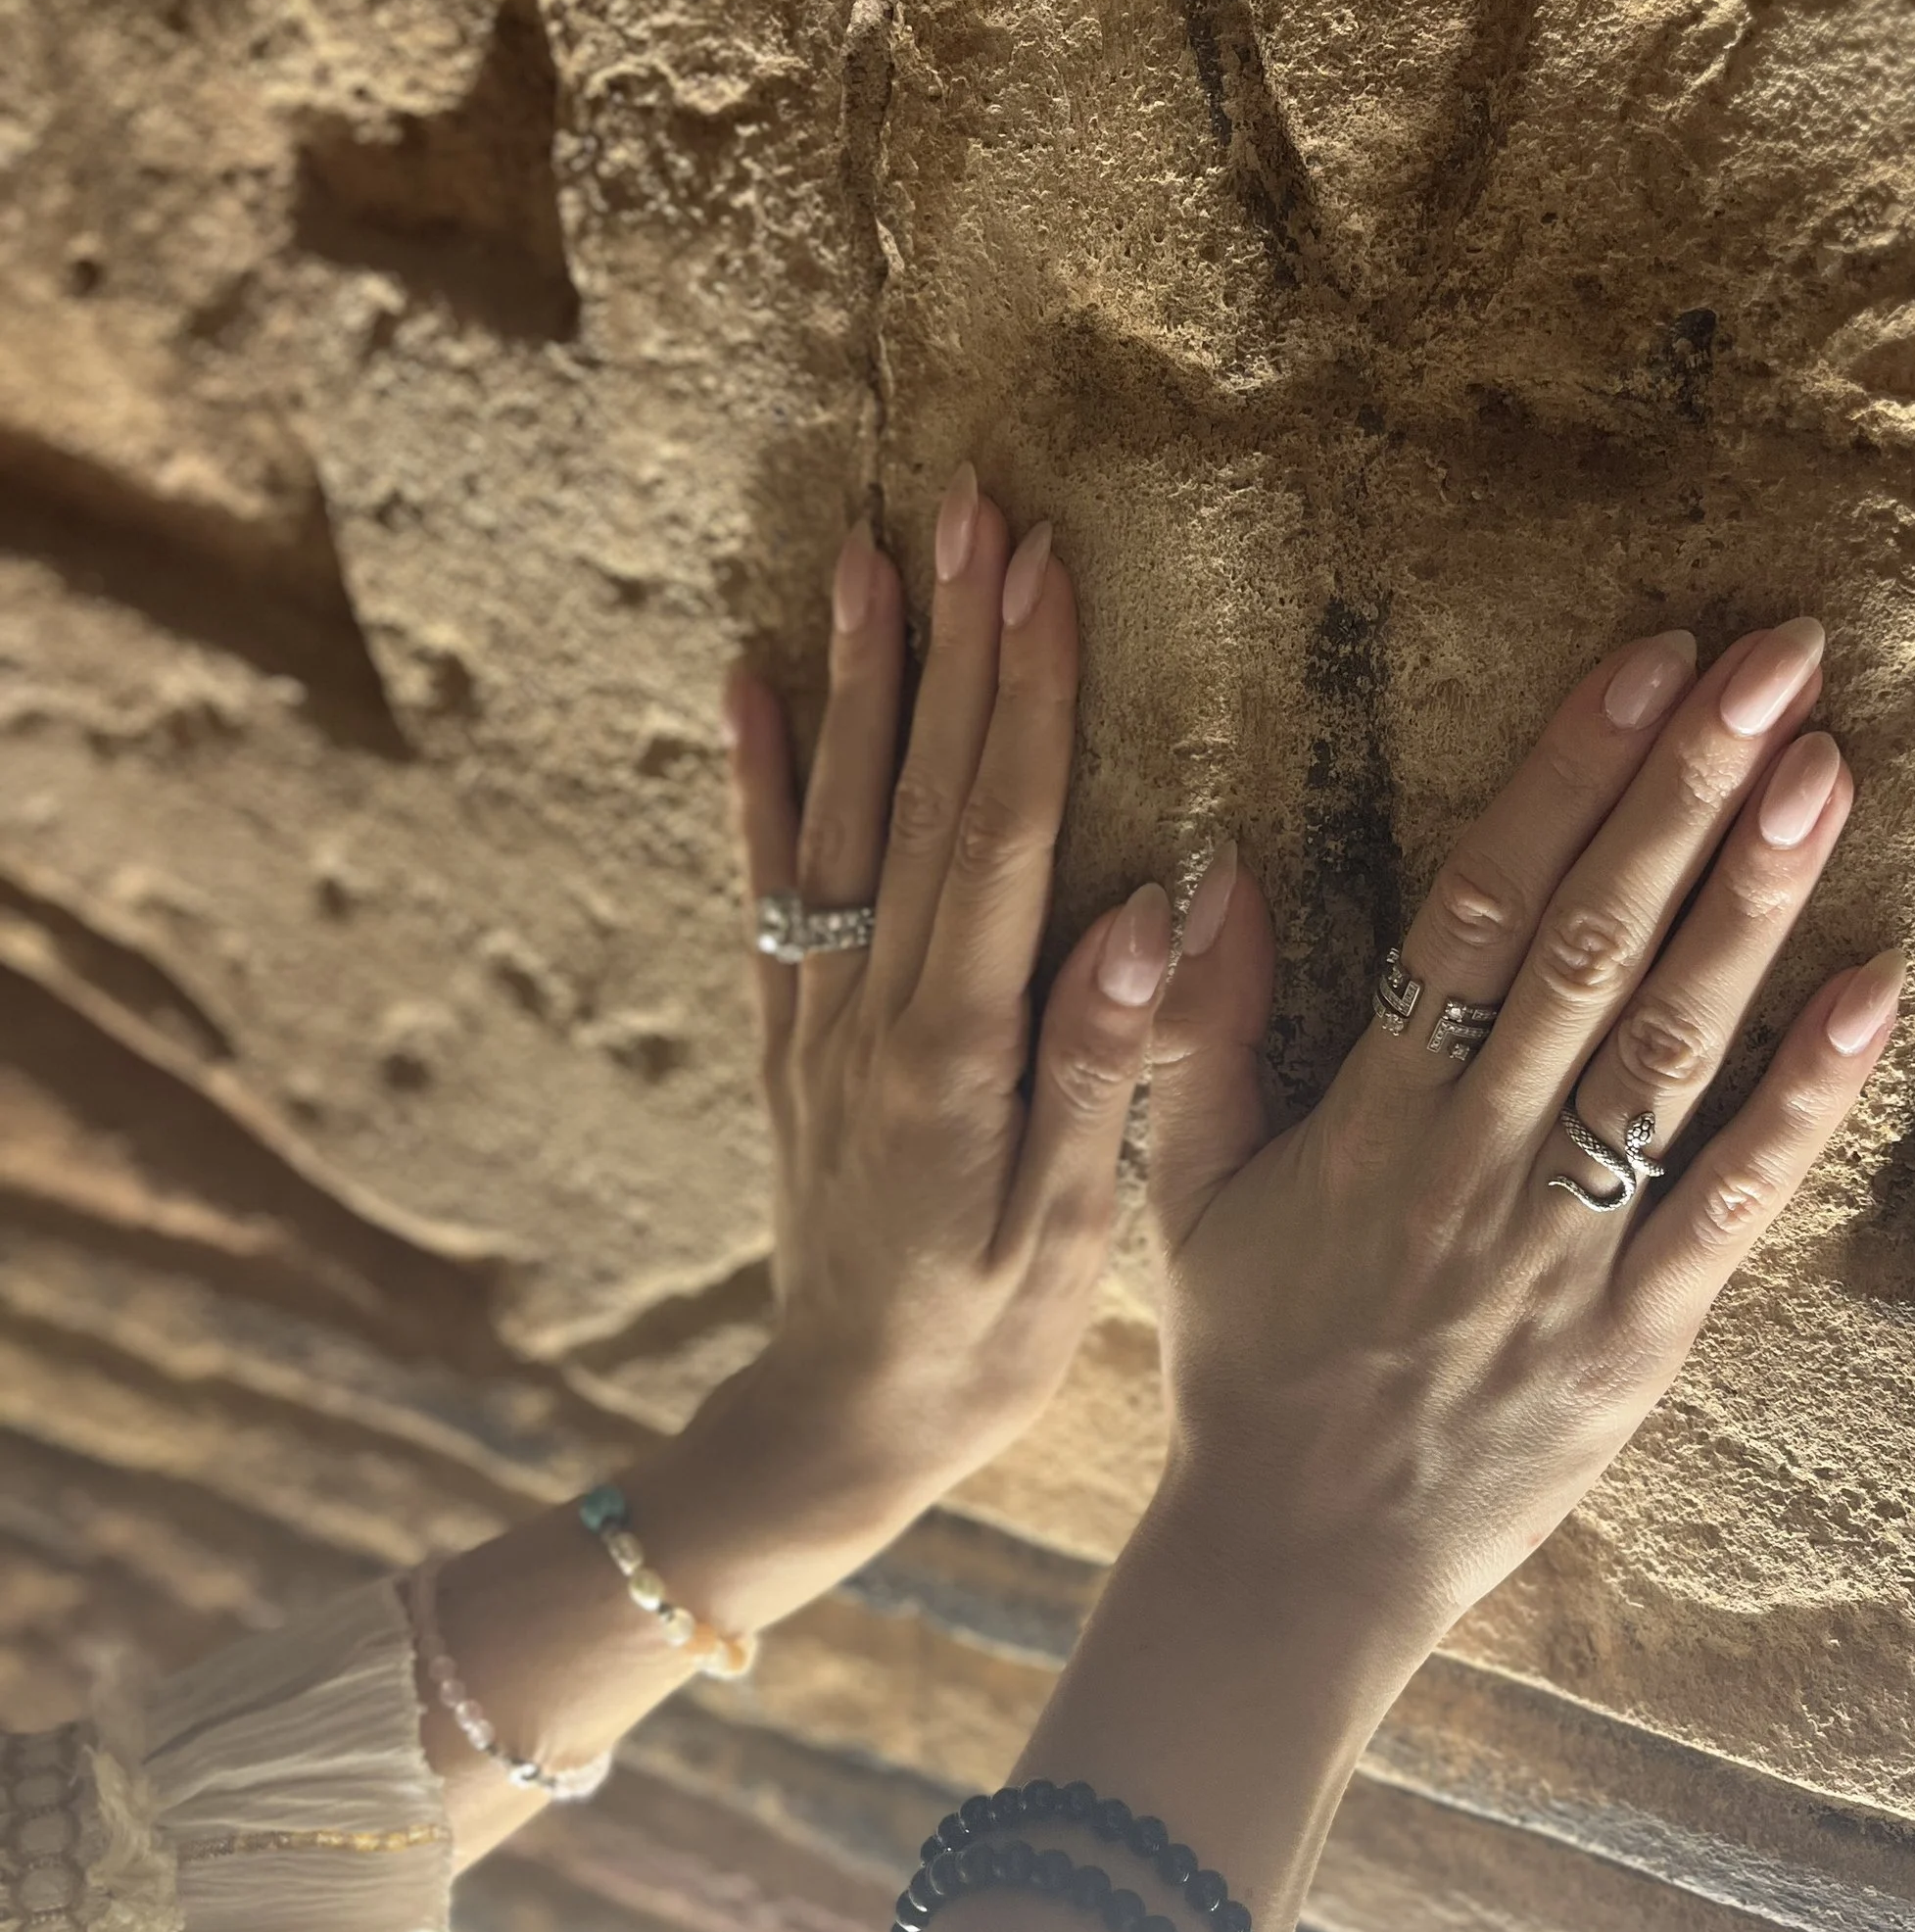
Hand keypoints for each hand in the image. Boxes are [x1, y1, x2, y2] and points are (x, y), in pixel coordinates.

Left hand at [680, 474, 1174, 1622]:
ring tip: (869, 549)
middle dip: (951, 642)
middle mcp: (865, 1011)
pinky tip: (754, 685)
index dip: (1023, 698)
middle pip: (916, 793)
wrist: (836, 1423)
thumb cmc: (978, 1344)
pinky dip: (759, 780)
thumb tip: (1143, 917)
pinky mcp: (788, 1034)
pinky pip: (770, 885)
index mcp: (948, 1053)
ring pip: (839, 815)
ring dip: (861, 678)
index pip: (994, 836)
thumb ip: (1094, 1073)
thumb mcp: (1067, 1235)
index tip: (1043, 575)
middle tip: (971, 507)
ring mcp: (814, 1015)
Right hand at [1143, 615, 1900, 1670]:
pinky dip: (1805, 1099)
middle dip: (1685, 791)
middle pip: (1589, 947)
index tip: (1646, 664)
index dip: (1565, 778)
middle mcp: (1472, 1162)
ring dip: (1751, 906)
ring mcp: (1562, 1249)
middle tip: (1779, 659)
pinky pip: (1730, 1203)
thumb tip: (1211, 868)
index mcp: (1369, 1116)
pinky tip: (1875, 989)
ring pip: (1666, 1051)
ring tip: (1826, 770)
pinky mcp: (1637, 1336)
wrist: (1297, 1565)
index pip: (1475, 910)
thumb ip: (1200, 1031)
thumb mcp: (1192, 1192)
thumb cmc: (1248, 1367)